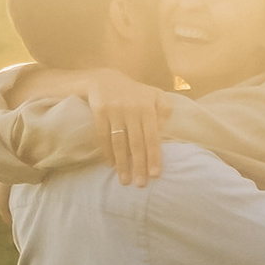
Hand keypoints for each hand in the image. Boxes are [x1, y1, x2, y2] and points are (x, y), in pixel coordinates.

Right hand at [76, 65, 166, 183]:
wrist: (104, 80)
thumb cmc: (135, 93)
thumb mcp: (155, 95)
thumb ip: (165, 110)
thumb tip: (163, 131)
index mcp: (147, 107)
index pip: (152, 136)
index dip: (154, 156)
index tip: (155, 175)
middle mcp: (131, 109)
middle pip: (136, 142)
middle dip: (139, 165)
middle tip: (140, 184)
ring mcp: (114, 110)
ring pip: (119, 142)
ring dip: (122, 163)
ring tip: (124, 180)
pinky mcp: (99, 112)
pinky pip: (103, 136)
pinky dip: (107, 152)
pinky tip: (110, 165)